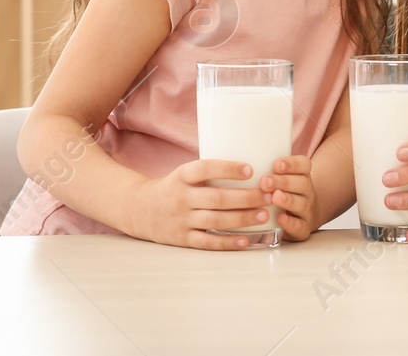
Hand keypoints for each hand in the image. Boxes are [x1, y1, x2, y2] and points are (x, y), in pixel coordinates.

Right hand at [130, 159, 272, 249]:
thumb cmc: (172, 188)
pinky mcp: (182, 239)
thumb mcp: (183, 174)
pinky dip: (227, 242)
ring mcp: (181, 220)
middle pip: (217, 198)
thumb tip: (249, 164)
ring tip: (265, 214)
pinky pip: (207, 242)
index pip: (204, 169)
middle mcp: (181, 197)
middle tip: (269, 194)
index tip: (251, 169)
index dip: (227, 168)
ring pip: (215, 220)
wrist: (139, 210)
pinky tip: (246, 240)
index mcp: (181, 176)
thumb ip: (208, 172)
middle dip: (246, 197)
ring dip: (243, 218)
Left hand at [260, 155, 317, 240]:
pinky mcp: (303, 228)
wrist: (302, 216)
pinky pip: (300, 226)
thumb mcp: (280, 178)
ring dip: (287, 200)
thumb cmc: (283, 193)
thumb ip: (264, 168)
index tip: (277, 164)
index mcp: (301, 176)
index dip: (292, 164)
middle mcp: (306, 192)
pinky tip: (279, 218)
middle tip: (265, 181)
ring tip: (274, 197)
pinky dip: (290, 223)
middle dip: (283, 182)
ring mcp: (306, 210)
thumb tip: (238, 154)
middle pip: (301, 183)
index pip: (304, 165)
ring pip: (301, 203)